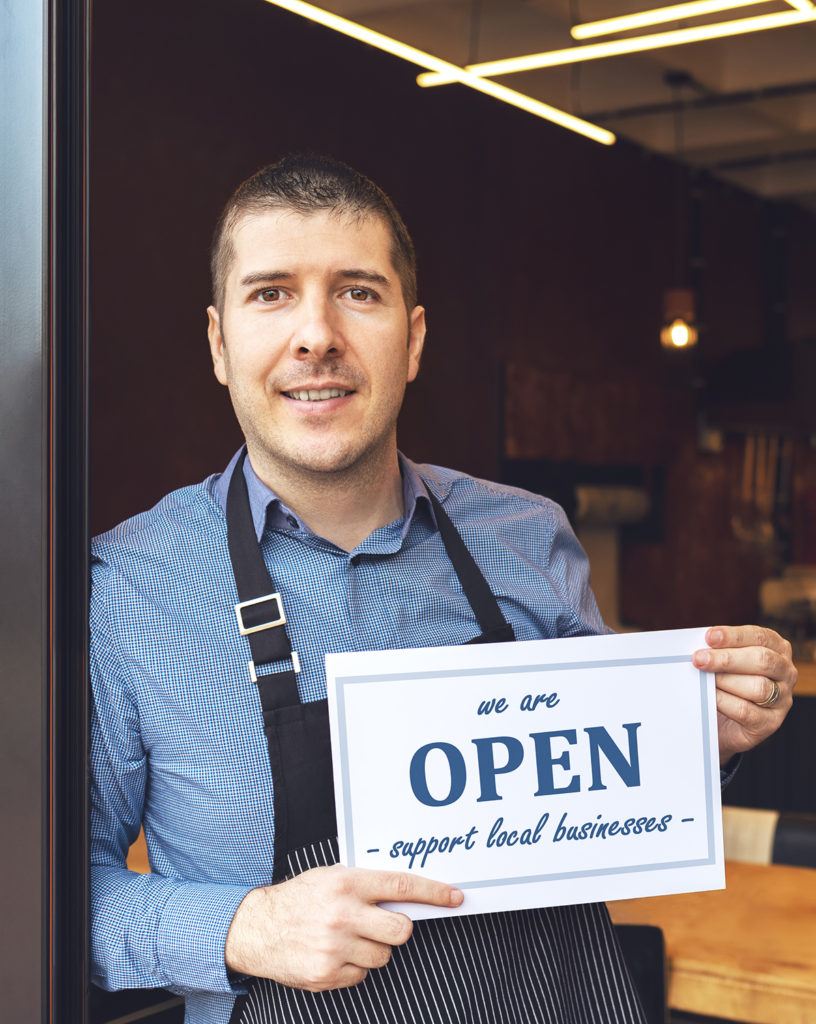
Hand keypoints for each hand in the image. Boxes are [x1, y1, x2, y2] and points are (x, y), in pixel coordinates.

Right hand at [224, 864, 462, 990]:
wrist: (257, 928)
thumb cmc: (299, 899)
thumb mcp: (330, 877)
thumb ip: (365, 886)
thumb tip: (406, 896)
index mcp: (347, 883)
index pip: (401, 886)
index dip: (433, 892)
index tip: (455, 897)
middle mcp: (343, 914)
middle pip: (401, 930)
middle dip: (398, 929)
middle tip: (381, 925)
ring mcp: (335, 947)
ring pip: (382, 955)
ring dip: (371, 949)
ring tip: (345, 938)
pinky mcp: (326, 974)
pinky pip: (361, 975)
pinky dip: (353, 967)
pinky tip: (332, 954)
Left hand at [692, 625, 796, 765]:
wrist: (722, 720)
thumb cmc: (724, 682)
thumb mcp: (724, 662)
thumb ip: (718, 651)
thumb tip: (702, 646)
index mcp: (776, 648)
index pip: (760, 637)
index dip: (734, 636)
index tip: (710, 637)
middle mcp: (785, 672)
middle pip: (762, 660)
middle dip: (727, 659)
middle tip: (699, 659)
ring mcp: (782, 699)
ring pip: (758, 687)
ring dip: (726, 681)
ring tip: (704, 680)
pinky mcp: (770, 722)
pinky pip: (747, 711)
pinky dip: (725, 702)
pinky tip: (711, 697)